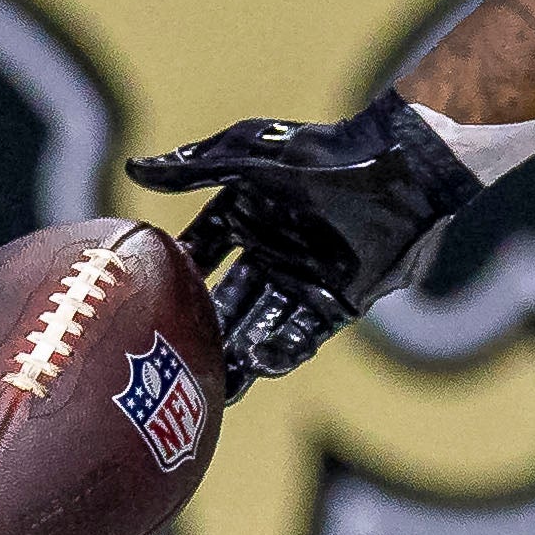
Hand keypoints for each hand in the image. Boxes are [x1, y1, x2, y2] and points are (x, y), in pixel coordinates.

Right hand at [126, 92, 481, 392]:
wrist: (400, 166)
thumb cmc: (324, 152)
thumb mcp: (251, 155)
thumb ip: (195, 169)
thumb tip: (134, 169)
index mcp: (249, 215)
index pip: (199, 253)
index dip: (174, 276)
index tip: (141, 303)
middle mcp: (273, 251)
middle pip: (226, 300)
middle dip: (201, 331)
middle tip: (166, 364)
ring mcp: (306, 279)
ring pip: (259, 325)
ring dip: (235, 354)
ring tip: (207, 383)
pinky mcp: (341, 301)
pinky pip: (303, 336)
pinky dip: (281, 352)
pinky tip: (258, 364)